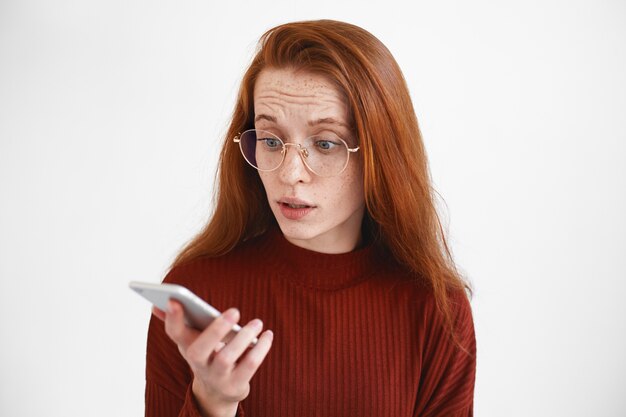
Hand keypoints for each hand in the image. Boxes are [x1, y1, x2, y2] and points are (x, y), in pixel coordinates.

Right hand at [153, 301, 273, 416]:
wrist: (216, 392)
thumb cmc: (205, 355)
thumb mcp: (192, 340)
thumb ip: (177, 321)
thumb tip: (156, 304)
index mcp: (186, 346)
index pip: (174, 333)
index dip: (172, 318)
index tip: (175, 301)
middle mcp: (198, 364)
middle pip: (199, 350)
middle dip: (216, 329)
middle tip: (235, 311)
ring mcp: (216, 376)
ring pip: (226, 358)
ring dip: (243, 338)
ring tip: (257, 323)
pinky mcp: (235, 385)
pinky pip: (249, 366)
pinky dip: (260, 349)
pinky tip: (268, 335)